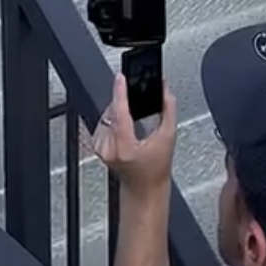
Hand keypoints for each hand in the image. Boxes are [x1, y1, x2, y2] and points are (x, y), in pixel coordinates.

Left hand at [91, 72, 177, 197]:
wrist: (144, 188)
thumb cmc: (156, 169)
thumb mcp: (168, 137)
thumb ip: (168, 109)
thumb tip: (164, 90)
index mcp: (125, 147)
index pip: (119, 112)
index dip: (120, 92)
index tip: (121, 77)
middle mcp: (109, 148)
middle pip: (112, 112)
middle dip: (123, 102)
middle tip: (136, 98)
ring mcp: (101, 149)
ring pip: (106, 116)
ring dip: (118, 111)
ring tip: (133, 119)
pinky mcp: (97, 147)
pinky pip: (102, 123)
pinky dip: (113, 119)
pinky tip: (124, 125)